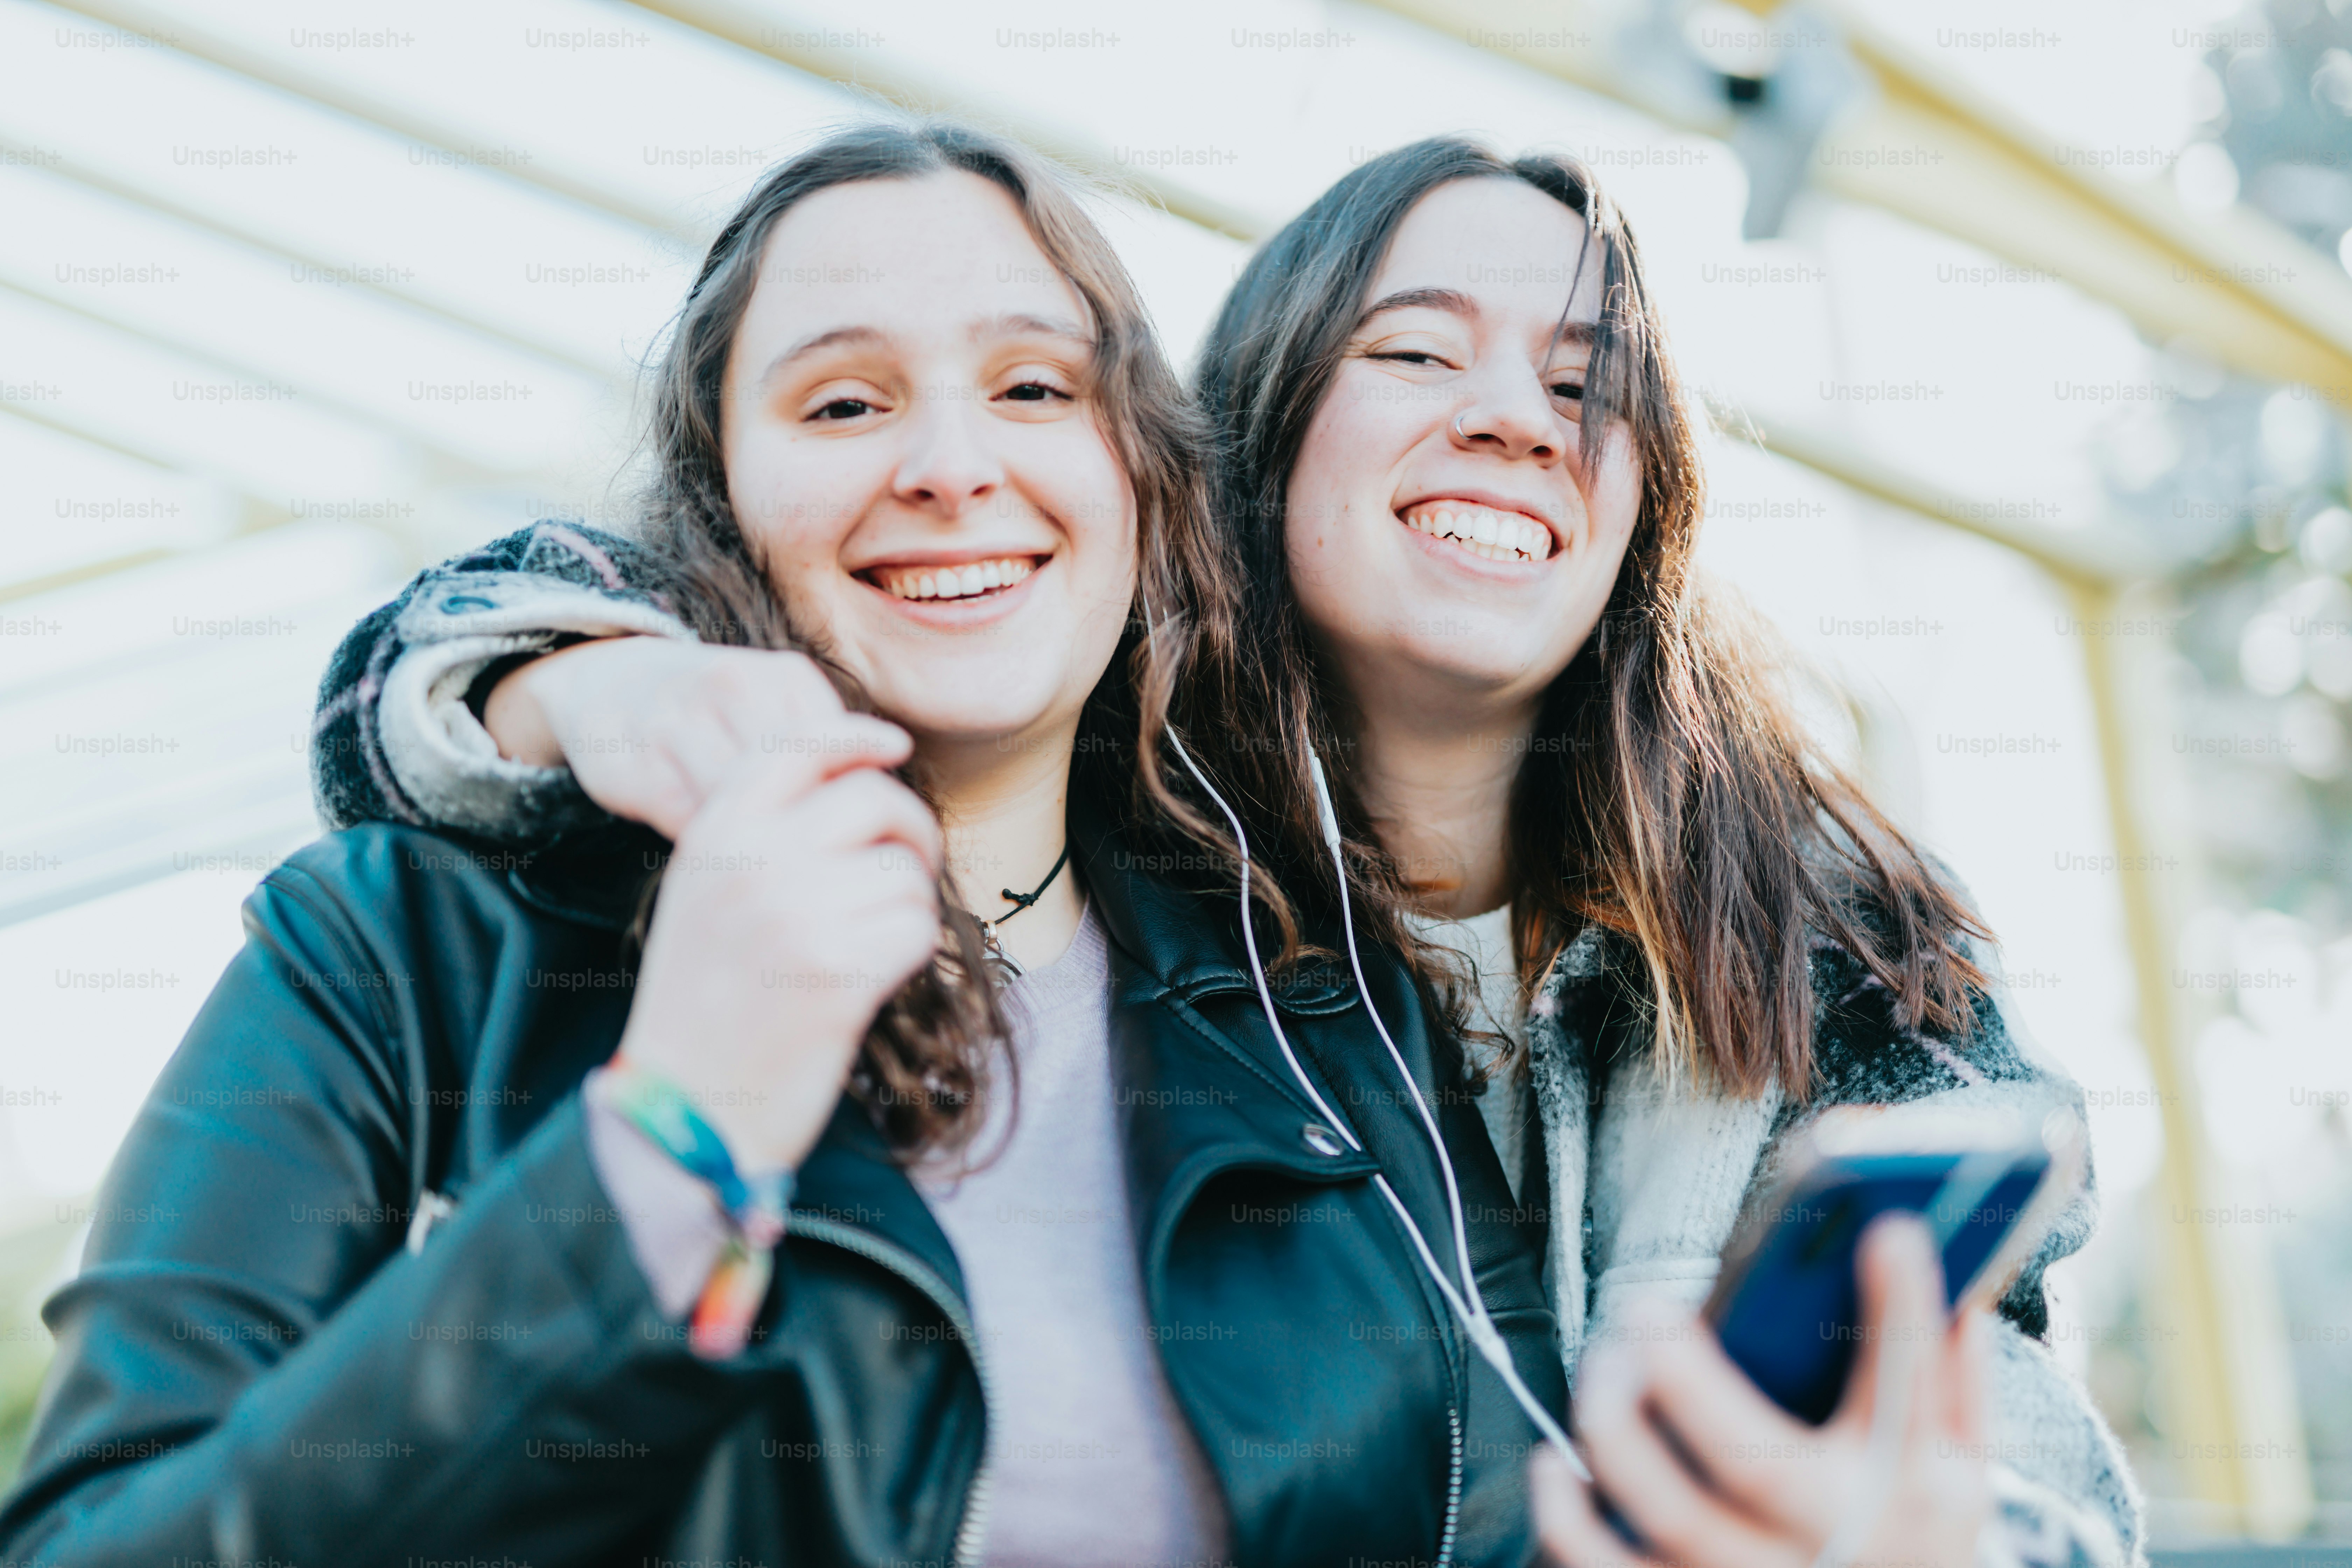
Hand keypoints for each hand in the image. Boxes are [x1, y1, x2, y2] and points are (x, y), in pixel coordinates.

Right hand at [486, 637, 903, 839]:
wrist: (614, 685)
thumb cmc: (721, 714)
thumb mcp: (780, 709)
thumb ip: (831, 749)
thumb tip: (881, 807)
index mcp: (785, 675)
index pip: (840, 752)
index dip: (846, 803)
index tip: (852, 837)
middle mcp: (733, 685)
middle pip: (793, 777)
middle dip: (807, 825)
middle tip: (816, 863)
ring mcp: (679, 722)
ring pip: (740, 802)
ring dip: (759, 842)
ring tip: (775, 869)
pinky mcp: (635, 767)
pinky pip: (691, 823)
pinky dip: (713, 848)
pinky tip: (725, 858)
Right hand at [616, 746, 945, 1171]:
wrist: (685, 1107)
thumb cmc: (704, 999)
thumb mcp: (704, 893)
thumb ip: (757, 831)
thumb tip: (858, 775)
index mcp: (716, 834)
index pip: (799, 744)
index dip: (859, 738)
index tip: (895, 747)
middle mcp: (754, 862)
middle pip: (874, 799)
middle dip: (910, 830)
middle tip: (906, 868)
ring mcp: (797, 916)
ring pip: (905, 872)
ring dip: (909, 905)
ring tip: (872, 939)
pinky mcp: (840, 974)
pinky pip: (918, 930)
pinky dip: (913, 952)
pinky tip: (878, 975)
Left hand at [1533, 1216, 1990, 1567]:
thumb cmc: (1913, 1536)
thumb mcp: (1958, 1467)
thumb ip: (1949, 1377)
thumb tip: (1939, 1265)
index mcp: (1912, 1486)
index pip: (1912, 1388)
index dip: (1902, 1308)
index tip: (1889, 1228)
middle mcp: (1834, 1538)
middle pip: (1753, 1463)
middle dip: (1687, 1379)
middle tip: (1646, 1307)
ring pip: (1670, 1514)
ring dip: (1618, 1430)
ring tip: (1603, 1366)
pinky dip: (1567, 1519)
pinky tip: (1557, 1466)